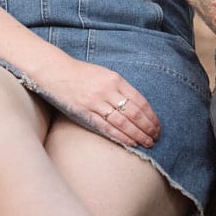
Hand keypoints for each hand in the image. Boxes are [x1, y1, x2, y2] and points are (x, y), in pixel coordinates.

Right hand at [41, 57, 160, 147]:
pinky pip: (106, 127)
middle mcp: (107, 90)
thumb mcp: (105, 74)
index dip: (151, 116)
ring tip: (147, 143)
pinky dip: (120, 136)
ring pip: (122, 122)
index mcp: (115, 79)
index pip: (139, 101)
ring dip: (137, 135)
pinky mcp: (84, 112)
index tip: (158, 126)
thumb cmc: (82, 74)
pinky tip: (130, 143)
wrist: (56, 72)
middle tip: (156, 137)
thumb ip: (120, 88)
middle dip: (148, 127)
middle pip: (134, 113)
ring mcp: (95, 102)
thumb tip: (137, 107)